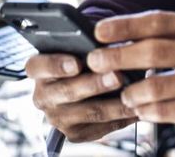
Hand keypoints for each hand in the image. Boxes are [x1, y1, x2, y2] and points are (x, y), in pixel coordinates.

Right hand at [23, 53, 137, 142]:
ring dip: (114, 104)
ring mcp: (58, 118)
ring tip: (134, 93)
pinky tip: (137, 107)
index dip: (56, 65)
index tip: (76, 63)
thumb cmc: (82, 56)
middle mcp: (43, 96)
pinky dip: (122, 117)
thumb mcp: (77, 45)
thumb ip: (86, 43)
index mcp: (38, 70)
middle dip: (95, 84)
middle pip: (67, 91)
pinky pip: (102, 127)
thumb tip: (107, 41)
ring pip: (89, 112)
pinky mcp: (75, 134)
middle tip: (117, 76)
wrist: (83, 83)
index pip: (38, 66)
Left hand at [87, 11, 174, 143]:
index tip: (98, 31)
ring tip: (124, 93)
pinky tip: (141, 108)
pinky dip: (145, 110)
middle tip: (95, 61)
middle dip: (116, 56)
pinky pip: (162, 111)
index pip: (159, 21)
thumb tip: (120, 36)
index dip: (124, 26)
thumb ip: (173, 35)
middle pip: (152, 52)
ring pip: (153, 86)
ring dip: (129, 91)